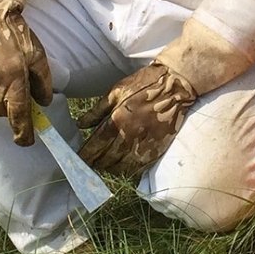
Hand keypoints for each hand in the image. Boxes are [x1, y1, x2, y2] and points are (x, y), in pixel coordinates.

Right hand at [0, 0, 52, 145]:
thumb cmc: (16, 35)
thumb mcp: (37, 55)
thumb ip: (43, 81)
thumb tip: (44, 102)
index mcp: (15, 79)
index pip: (19, 114)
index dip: (22, 131)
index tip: (26, 142)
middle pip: (1, 110)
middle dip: (10, 105)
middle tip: (15, 88)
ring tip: (1, 73)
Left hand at [77, 62, 196, 176]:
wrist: (176, 84)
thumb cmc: (145, 83)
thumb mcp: (117, 90)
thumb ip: (97, 109)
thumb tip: (80, 124)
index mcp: (116, 120)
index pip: (94, 147)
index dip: (84, 156)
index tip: (78, 159)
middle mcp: (128, 136)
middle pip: (105, 160)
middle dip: (95, 163)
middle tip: (91, 162)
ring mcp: (144, 144)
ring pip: (120, 168)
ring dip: (110, 168)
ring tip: (106, 164)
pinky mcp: (157, 149)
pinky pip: (138, 168)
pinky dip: (128, 170)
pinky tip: (124, 164)